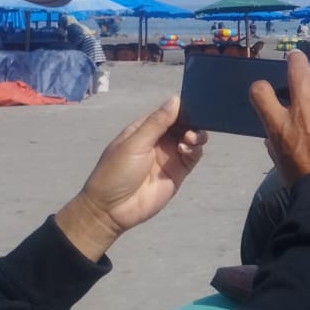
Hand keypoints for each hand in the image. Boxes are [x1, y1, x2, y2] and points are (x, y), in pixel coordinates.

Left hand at [57, 98, 207, 259]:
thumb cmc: (116, 172)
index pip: (167, 112)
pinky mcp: (179, 171)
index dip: (181, 107)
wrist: (113, 209)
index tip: (195, 103)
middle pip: (183, 124)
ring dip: (195, 134)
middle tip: (196, 123)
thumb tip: (176, 100)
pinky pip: (193, 155)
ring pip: (191, 138)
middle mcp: (159, 140)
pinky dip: (195, 149)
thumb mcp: (134, 144)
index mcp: (144, 129)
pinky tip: (187, 150)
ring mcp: (170, 155)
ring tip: (190, 139)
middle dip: (192, 120)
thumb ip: (157, 123)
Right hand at [252, 50, 309, 186]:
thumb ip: (276, 147)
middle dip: (295, 62)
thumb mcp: (281, 165)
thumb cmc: (304, 184)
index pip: (260, 92)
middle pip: (297, 73)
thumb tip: (272, 140)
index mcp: (279, 125)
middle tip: (296, 58)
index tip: (266, 91)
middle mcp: (301, 112)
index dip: (261, 88)